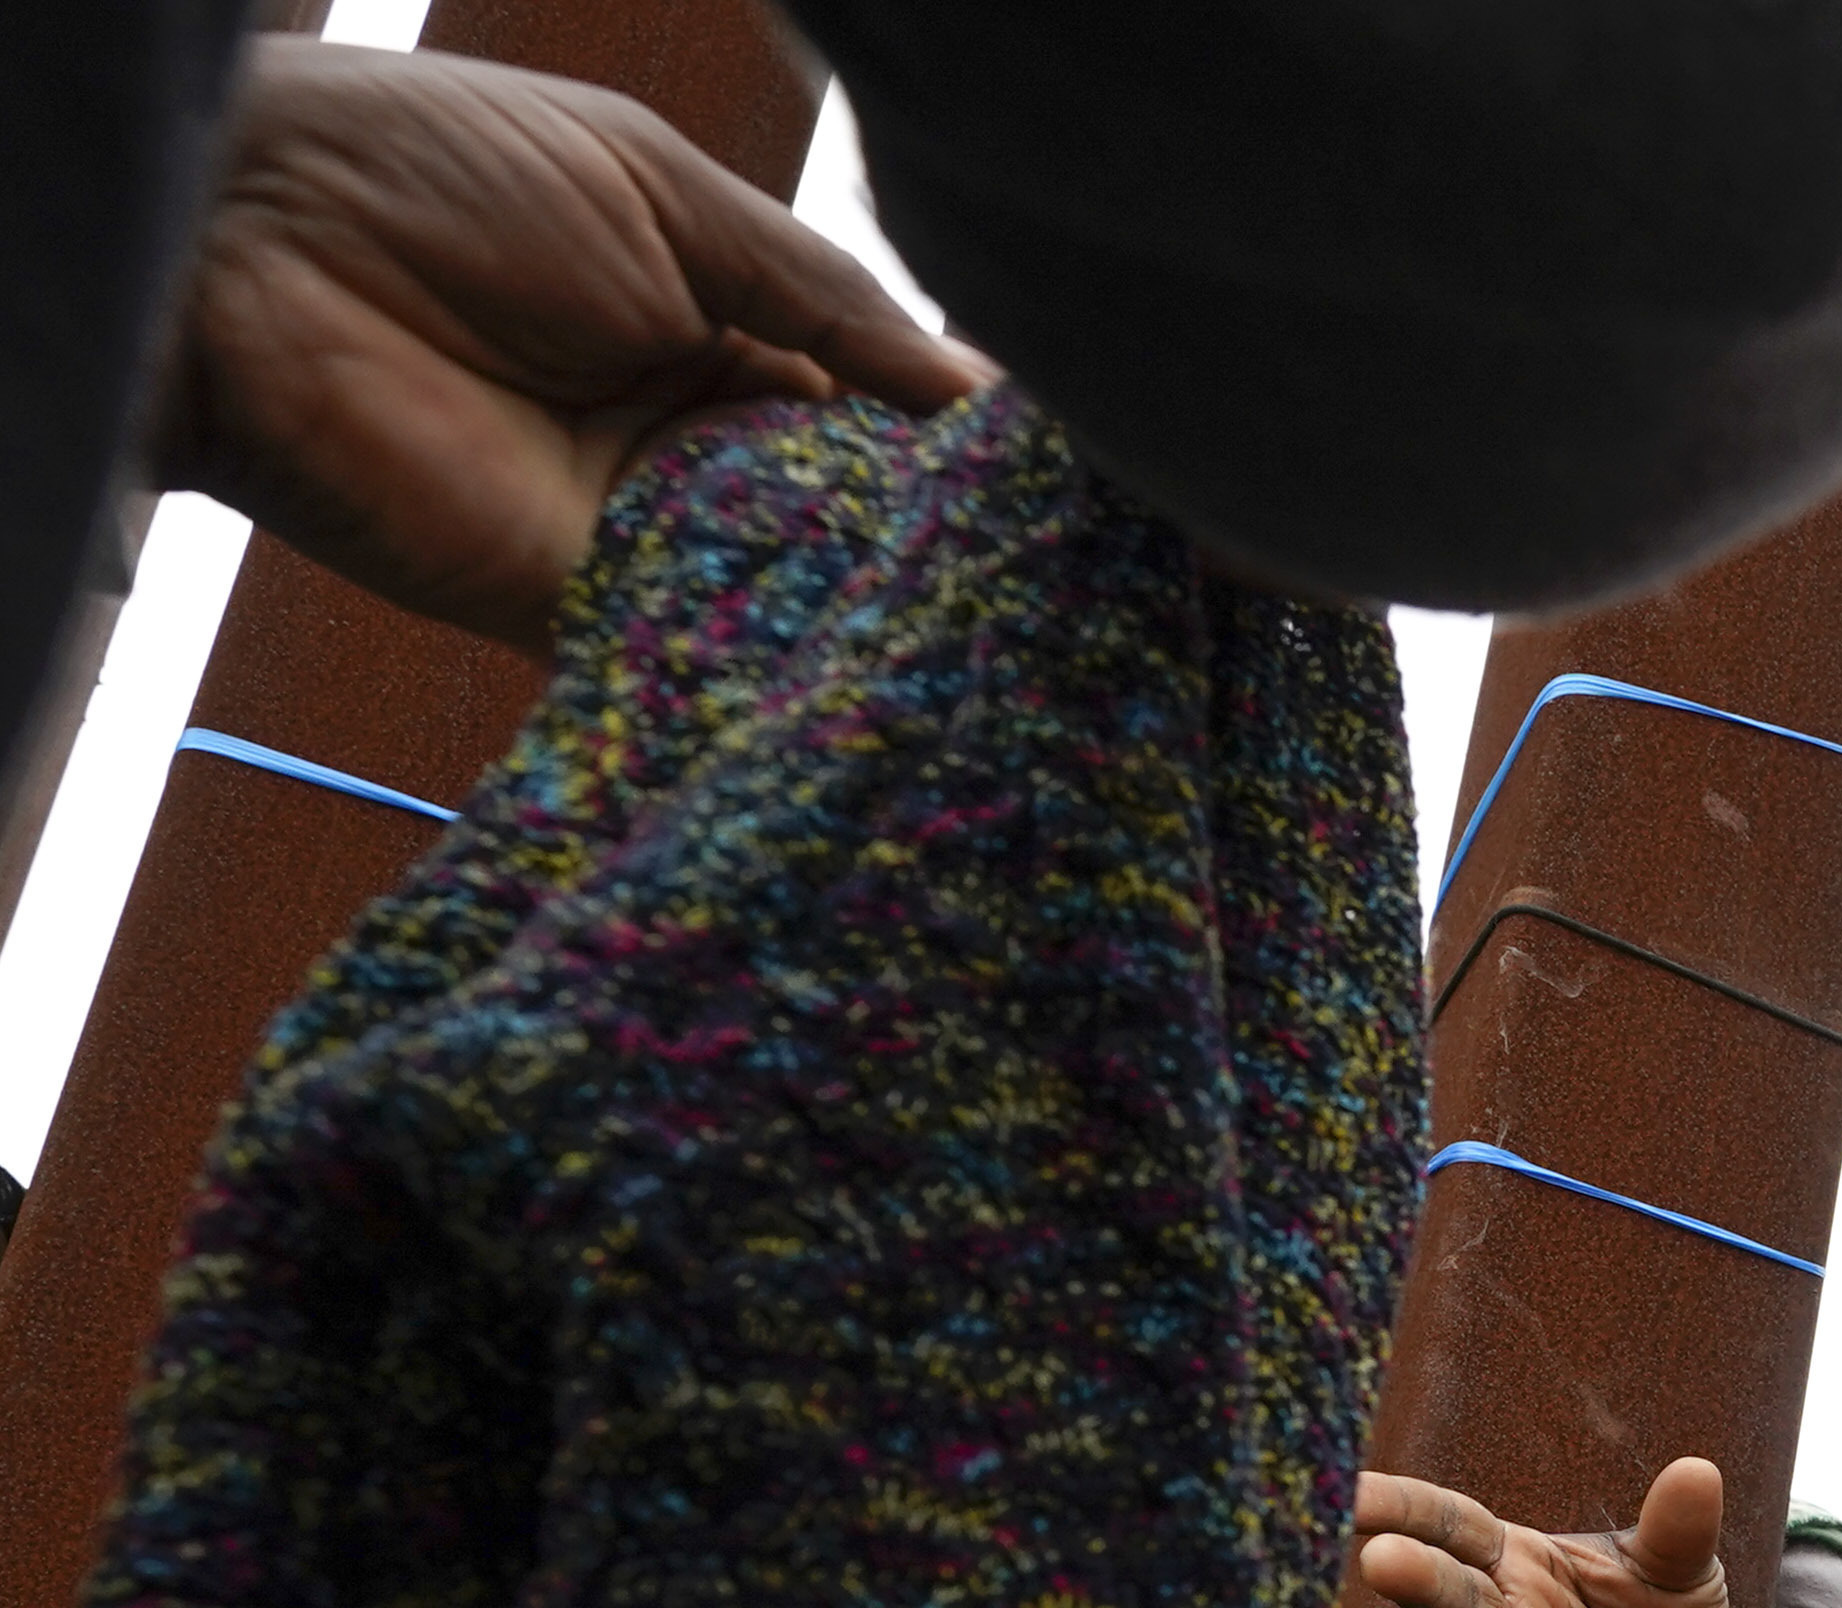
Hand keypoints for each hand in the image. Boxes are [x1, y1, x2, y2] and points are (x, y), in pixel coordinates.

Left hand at [152, 42, 992, 652]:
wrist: (248, 239)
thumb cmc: (442, 171)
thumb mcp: (666, 199)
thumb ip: (824, 297)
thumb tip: (980, 391)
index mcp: (719, 330)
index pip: (875, 410)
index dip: (960, 448)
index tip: (1069, 486)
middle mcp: (690, 443)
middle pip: (851, 515)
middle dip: (945, 544)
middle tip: (1074, 580)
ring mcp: (640, 537)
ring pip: (799, 594)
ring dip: (889, 616)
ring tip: (1025, 641)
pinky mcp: (577, 615)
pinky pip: (705, 656)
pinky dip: (790, 673)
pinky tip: (901, 681)